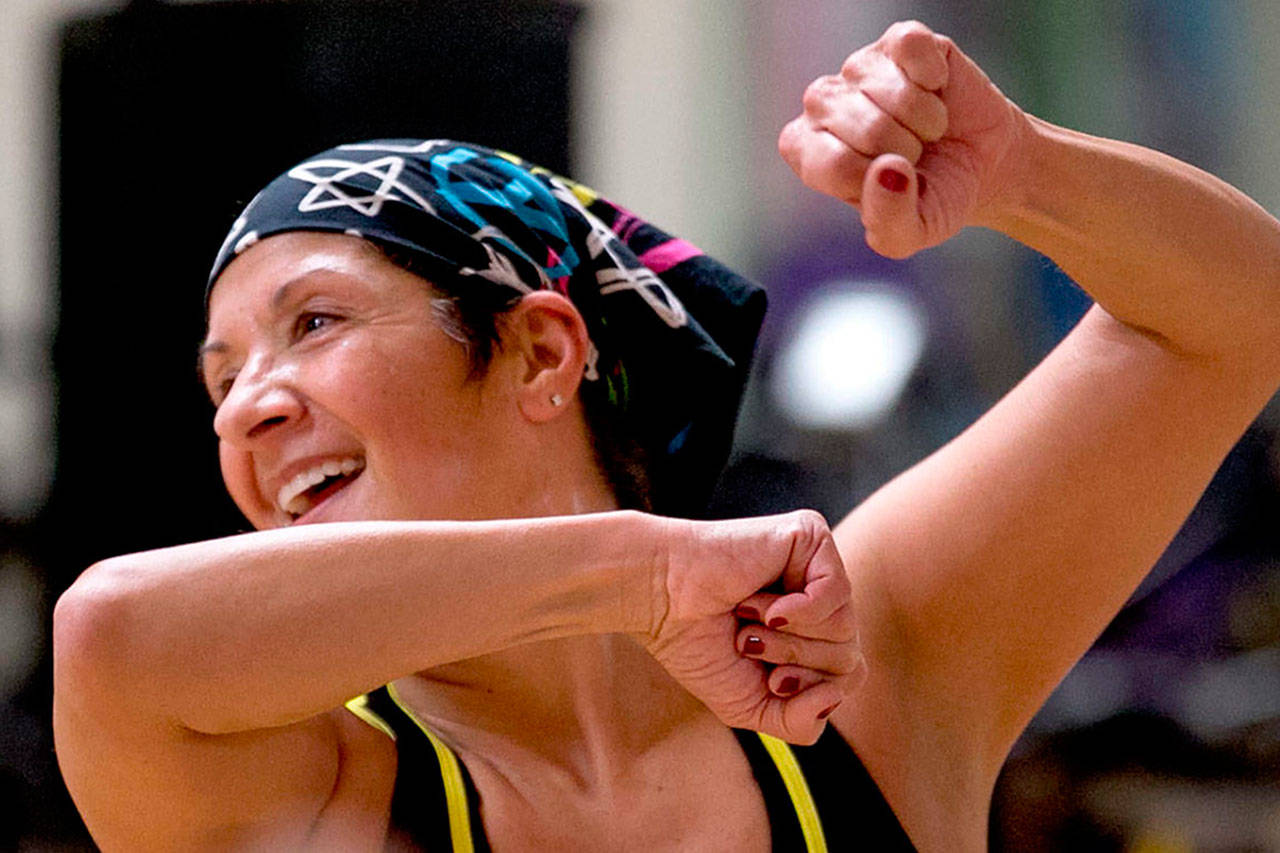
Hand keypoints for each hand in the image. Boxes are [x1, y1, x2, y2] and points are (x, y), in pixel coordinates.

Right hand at [643, 510, 862, 744]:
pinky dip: (798, 611)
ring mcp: (817, 564)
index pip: (849, 675)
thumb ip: (800, 722)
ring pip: (843, 628)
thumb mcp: (753, 706)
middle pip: (848, 655)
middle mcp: (820, 596)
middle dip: (794, 663)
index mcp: (810, 631)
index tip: (768, 680)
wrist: (659, 600)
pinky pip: (836, 592)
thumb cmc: (697, 645)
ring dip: (786, 638)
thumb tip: (835, 695)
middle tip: (748, 642)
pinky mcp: (809, 535)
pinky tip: (765, 605)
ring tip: (747, 617)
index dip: (810, 689)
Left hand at [779, 20, 1029, 257]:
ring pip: (894, 93)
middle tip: (916, 155)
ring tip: (928, 129)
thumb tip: (889, 171)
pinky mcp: (897, 41)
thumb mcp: (912, 233)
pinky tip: (936, 89)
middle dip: (907, 151)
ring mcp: (857, 69)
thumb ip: (891, 220)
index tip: (892, 184)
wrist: (982, 164)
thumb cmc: (934, 197)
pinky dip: (935, 76)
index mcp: (809, 154)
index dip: (876, 181)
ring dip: (926, 120)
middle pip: (866, 129)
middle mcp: (821, 106)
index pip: (832, 165)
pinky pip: (912, 48)